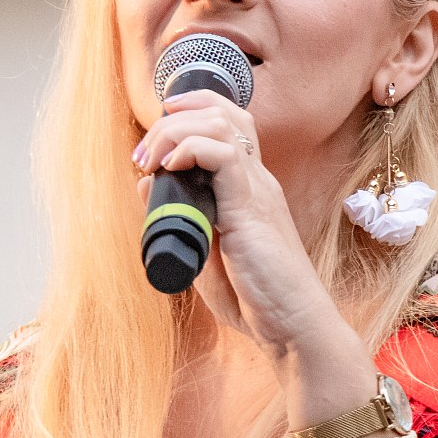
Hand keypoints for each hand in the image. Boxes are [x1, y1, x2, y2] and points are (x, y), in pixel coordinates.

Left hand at [132, 88, 337, 357]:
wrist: (294, 327)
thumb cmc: (257, 299)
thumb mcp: (205, 252)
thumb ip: (180, 217)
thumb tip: (146, 184)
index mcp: (250, 188)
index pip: (230, 122)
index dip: (192, 111)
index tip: (155, 135)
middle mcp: (258, 180)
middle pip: (225, 112)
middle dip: (176, 117)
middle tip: (143, 152)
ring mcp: (258, 191)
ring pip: (222, 124)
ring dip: (176, 131)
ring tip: (151, 158)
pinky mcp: (252, 207)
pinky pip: (223, 156)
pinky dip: (190, 150)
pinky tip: (170, 169)